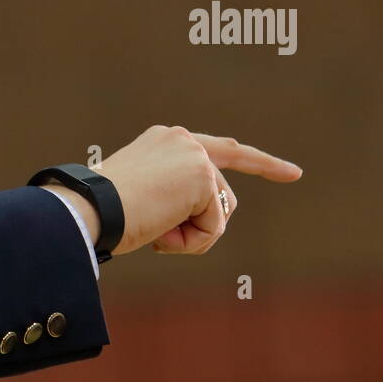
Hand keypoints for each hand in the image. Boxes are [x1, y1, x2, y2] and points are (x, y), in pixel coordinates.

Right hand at [95, 126, 301, 255]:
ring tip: (153, 232)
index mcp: (165, 140)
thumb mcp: (141, 197)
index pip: (222, 149)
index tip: (293, 174)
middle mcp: (184, 140)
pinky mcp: (201, 178)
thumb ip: (175, 196)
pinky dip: (190, 241)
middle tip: (166, 229)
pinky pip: (213, 226)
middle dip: (207, 224)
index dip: (260, 163)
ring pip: (217, 212)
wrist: (89, 209)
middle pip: (222, 193)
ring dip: (191, 234)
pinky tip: (160, 234)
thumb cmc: (103, 212)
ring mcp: (195, 156)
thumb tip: (209, 219)